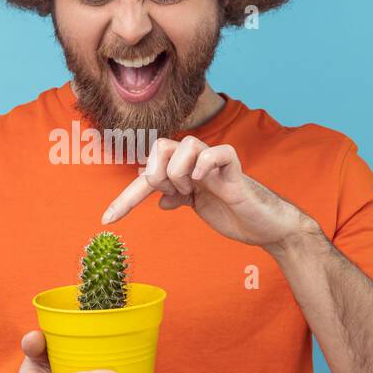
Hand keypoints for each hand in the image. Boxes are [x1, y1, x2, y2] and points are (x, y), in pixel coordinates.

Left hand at [100, 136, 316, 251]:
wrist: (265, 226)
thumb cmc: (233, 214)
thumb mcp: (197, 206)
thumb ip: (176, 196)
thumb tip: (156, 193)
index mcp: (185, 171)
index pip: (148, 174)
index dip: (126, 198)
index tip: (107, 220)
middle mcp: (196, 162)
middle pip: (161, 146)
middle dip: (157, 175)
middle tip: (174, 194)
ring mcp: (214, 163)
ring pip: (184, 146)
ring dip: (179, 173)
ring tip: (193, 191)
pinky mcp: (234, 168)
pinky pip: (215, 153)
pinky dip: (204, 166)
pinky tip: (205, 182)